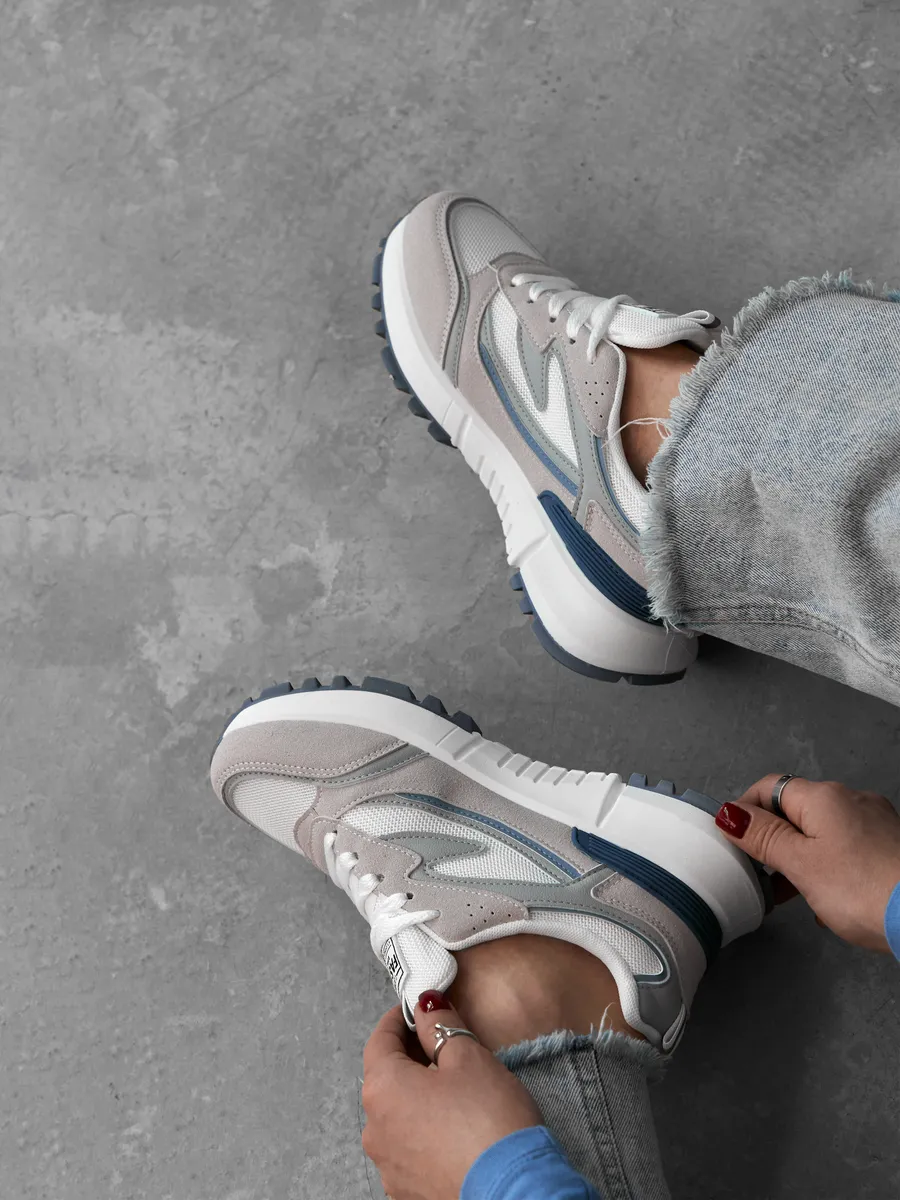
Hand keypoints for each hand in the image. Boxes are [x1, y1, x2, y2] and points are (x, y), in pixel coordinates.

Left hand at [361, 992, 540, 1199]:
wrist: (511, 1192)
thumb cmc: (489, 1121)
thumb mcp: (470, 1057)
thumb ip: (442, 1025)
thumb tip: (427, 1006)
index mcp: (383, 1089)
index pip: (379, 1040)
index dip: (399, 1019)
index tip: (418, 1009)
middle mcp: (375, 1130)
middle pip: (387, 1079)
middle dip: (412, 1058)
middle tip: (444, 1045)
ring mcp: (390, 1167)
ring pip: (398, 1116)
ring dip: (419, 1097)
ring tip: (457, 1090)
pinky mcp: (408, 1192)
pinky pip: (411, 1149)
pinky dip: (426, 1131)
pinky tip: (457, 1129)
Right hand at [716, 776, 899, 951]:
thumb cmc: (865, 890)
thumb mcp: (800, 864)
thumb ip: (763, 837)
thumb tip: (730, 812)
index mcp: (824, 796)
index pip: (768, 788)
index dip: (745, 811)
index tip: (734, 842)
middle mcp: (852, 800)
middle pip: (796, 812)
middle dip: (775, 842)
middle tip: (762, 877)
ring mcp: (876, 823)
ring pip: (823, 834)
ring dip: (802, 860)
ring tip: (797, 897)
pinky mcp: (891, 847)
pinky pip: (849, 849)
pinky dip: (832, 869)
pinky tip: (832, 901)